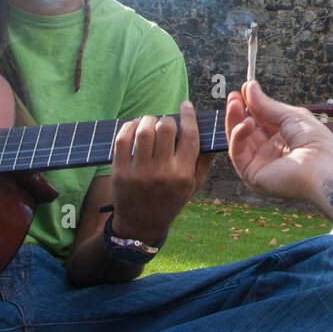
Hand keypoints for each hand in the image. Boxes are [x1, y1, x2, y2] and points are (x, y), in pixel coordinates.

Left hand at [110, 101, 212, 242]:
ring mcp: (139, 173)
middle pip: (166, 128)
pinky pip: (122, 140)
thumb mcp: (193, 187)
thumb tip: (212, 135)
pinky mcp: (120, 172)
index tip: (186, 105)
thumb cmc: (170, 202)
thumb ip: (203, 162)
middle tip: (165, 122)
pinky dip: (129, 127)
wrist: (140, 226)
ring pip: (144, 131)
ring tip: (149, 122)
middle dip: (166, 119)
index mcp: (183, 175)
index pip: (190, 136)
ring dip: (147, 120)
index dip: (188, 115)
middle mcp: (163, 173)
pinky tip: (134, 126)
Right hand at [225, 81, 332, 202]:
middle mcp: (271, 153)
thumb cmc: (315, 141)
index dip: (250, 106)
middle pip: (247, 132)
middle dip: (238, 113)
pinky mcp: (253, 176)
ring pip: (239, 143)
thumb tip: (249, 87)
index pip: (260, 122)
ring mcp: (261, 165)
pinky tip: (246, 123)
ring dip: (234, 122)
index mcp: (283, 140)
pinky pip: (238, 155)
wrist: (323, 165)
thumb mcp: (290, 116)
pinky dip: (238, 137)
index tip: (243, 88)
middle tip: (233, 96)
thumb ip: (266, 105)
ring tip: (235, 105)